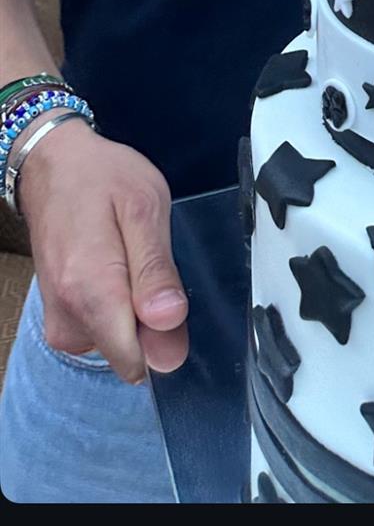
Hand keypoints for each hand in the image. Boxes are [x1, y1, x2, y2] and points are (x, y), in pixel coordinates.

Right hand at [16, 118, 188, 381]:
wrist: (52, 165)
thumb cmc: (101, 178)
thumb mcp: (145, 207)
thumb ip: (156, 271)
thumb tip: (169, 325)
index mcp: (90, 291)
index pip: (136, 360)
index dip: (165, 335)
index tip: (167, 295)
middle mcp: (68, 318)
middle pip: (130, 352)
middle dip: (150, 316)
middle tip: (145, 258)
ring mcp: (60, 322)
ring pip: (118, 343)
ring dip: (134, 307)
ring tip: (127, 254)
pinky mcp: (59, 319)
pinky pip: (103, 331)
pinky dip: (117, 305)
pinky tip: (114, 265)